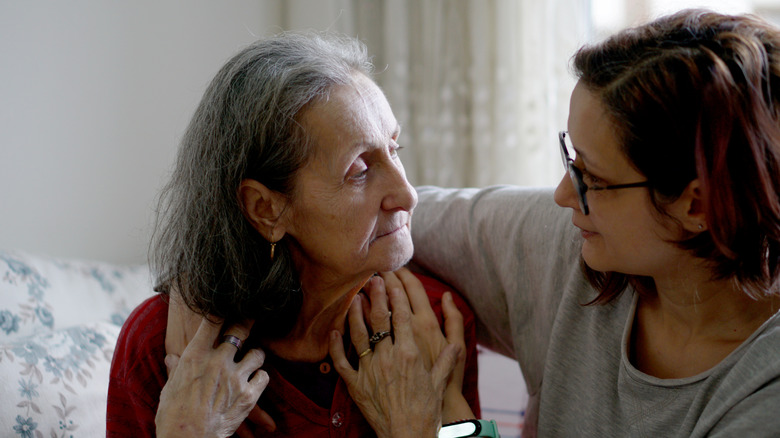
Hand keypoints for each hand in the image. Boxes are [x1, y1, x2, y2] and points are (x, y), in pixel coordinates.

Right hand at [156, 318, 268, 437]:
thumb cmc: (172, 416)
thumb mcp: (169, 389)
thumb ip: (176, 370)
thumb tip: (172, 358)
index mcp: (195, 356)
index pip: (212, 322)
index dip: (222, 311)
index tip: (229, 305)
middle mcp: (217, 362)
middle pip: (240, 330)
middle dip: (247, 322)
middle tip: (253, 318)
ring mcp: (235, 378)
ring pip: (257, 353)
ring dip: (255, 355)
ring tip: (252, 359)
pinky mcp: (248, 396)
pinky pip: (264, 376)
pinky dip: (260, 377)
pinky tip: (255, 380)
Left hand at [329, 275, 460, 437]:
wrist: (407, 436)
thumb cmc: (426, 411)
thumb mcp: (441, 383)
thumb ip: (447, 359)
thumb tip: (454, 342)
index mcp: (411, 354)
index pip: (402, 317)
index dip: (397, 296)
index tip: (393, 280)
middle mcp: (389, 358)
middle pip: (379, 320)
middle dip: (376, 296)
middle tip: (372, 278)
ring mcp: (370, 370)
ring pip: (359, 335)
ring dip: (355, 314)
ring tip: (354, 297)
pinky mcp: (356, 385)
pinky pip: (342, 361)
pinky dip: (336, 345)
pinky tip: (334, 330)